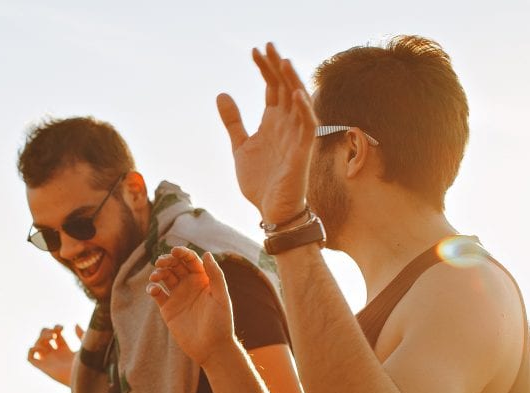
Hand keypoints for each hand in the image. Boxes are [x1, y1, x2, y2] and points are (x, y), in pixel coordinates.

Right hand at [26, 324, 83, 386]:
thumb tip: (74, 325)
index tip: (62, 328)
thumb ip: (81, 335)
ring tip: (51, 338)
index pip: (55, 335)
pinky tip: (42, 348)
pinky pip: (30, 358)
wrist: (84, 378)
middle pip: (44, 338)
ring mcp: (49, 361)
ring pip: (37, 345)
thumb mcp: (85, 346)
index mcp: (65, 350)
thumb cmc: (87, 364)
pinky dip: (32, 350)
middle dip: (46, 332)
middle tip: (55, 333)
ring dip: (41, 338)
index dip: (56, 328)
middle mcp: (55, 355)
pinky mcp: (44, 367)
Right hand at [146, 248, 236, 364]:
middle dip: (167, 260)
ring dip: (158, 272)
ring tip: (155, 276)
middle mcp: (189, 285)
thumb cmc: (221, 323)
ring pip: (164, 277)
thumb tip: (207, 253)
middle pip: (175, 265)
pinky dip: (152, 288)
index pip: (191, 260)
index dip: (182, 253)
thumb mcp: (221, 297)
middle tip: (161, 262)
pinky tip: (153, 290)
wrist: (211, 348)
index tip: (174, 251)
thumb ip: (215, 275)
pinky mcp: (168, 308)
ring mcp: (178, 296)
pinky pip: (157, 293)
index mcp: (203, 279)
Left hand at [218, 42, 317, 222]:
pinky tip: (296, 94)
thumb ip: (233, 121)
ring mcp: (297, 137)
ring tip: (282, 61)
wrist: (271, 211)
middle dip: (277, 67)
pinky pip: (308, 127)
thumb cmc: (261, 181)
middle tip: (267, 46)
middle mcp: (287, 125)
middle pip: (285, 88)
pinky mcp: (303, 152)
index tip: (254, 51)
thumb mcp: (240, 146)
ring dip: (291, 82)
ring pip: (298, 103)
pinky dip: (304, 110)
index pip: (272, 88)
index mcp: (273, 122)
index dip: (265, 69)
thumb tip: (222, 94)